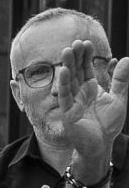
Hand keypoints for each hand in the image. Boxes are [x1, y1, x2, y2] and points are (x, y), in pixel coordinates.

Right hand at [49, 39, 128, 178]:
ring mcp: (73, 102)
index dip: (86, 56)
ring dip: (67, 65)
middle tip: (75, 42)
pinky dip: (64, 83)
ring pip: (69, 81)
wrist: (102, 144)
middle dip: (75, 57)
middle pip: (76, 71)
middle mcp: (79, 93)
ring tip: (67, 51)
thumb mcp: (119, 98)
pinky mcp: (68, 112)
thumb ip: (121, 79)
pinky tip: (64, 71)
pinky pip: (65, 96)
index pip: (86, 68)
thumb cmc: (108, 124)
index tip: (86, 43)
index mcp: (90, 88)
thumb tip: (126, 59)